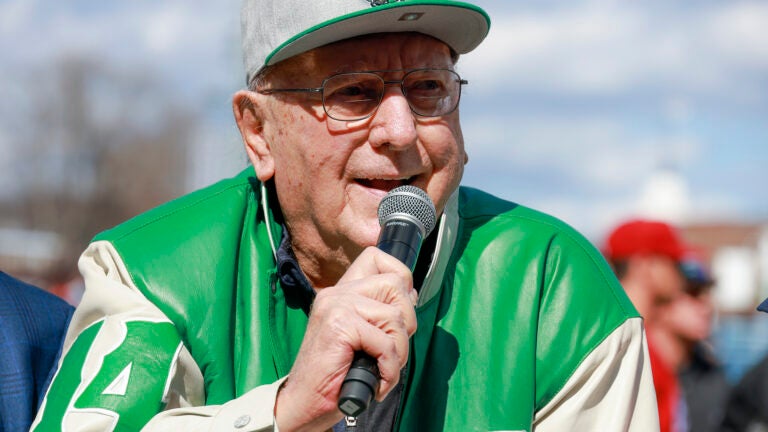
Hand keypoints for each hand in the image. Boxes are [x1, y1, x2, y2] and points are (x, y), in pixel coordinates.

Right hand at [274, 246, 417, 431]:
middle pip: (396, 284)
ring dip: (398, 352)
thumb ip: (379, 313)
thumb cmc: (335, 375)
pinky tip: (378, 381)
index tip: (401, 308)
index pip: (376, 256)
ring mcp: (336, 307)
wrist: (303, 404)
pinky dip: (389, 368)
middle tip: (391, 351)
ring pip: (396, 316)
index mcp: (341, 292)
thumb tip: (411, 295)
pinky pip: (386, 343)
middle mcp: (337, 293)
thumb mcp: (361, 337)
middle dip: (406, 322)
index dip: (400, 276)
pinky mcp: (339, 326)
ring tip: (382, 370)